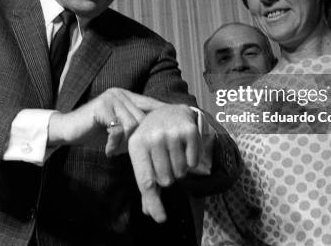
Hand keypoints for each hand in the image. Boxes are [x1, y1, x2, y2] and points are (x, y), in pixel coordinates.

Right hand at [48, 88, 163, 154]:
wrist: (67, 130)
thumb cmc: (95, 132)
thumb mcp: (120, 129)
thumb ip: (137, 129)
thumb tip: (162, 140)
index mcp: (128, 96)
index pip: (152, 105)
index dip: (163, 117)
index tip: (176, 130)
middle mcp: (121, 94)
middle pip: (144, 119)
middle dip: (138, 139)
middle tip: (126, 151)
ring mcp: (111, 98)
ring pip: (133, 125)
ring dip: (125, 143)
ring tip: (115, 150)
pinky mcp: (101, 107)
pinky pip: (118, 129)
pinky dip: (114, 143)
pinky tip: (108, 150)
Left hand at [127, 104, 199, 222]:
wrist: (169, 112)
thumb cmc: (153, 140)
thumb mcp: (143, 157)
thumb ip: (147, 184)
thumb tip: (150, 212)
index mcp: (136, 145)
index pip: (146, 181)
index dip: (154, 202)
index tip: (160, 219)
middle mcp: (153, 137)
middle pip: (166, 180)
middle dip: (168, 177)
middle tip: (166, 161)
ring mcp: (171, 133)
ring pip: (180, 172)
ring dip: (180, 169)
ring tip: (174, 154)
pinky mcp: (189, 131)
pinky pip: (193, 163)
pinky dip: (191, 161)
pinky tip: (184, 149)